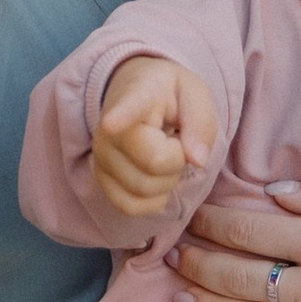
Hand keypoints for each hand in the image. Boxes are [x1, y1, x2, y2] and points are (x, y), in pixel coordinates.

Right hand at [94, 55, 221, 218]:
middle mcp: (109, 128)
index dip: (120, 116)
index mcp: (138, 96)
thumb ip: (201, 123)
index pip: (129, 106)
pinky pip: (130, 206)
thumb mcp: (195, 96)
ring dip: (167, 180)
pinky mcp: (100, 180)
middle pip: (155, 163)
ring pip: (144, 189)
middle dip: (178, 159)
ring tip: (164, 156)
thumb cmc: (170, 97)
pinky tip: (155, 177)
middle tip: (175, 142)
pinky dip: (152, 200)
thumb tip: (197, 160)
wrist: (136, 95)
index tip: (111, 123)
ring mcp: (100, 156)